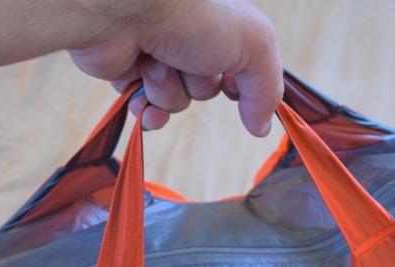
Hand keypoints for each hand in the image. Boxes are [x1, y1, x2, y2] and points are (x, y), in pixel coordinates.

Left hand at [67, 0, 282, 136]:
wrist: (128, 11)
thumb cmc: (196, 19)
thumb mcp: (254, 48)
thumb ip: (267, 90)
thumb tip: (262, 127)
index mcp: (220, 27)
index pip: (240, 70)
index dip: (239, 86)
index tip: (232, 87)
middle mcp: (188, 39)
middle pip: (206, 90)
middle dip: (198, 84)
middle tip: (188, 60)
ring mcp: (156, 56)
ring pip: (175, 101)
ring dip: (168, 90)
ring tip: (155, 63)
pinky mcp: (127, 72)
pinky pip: (146, 110)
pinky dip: (147, 110)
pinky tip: (143, 100)